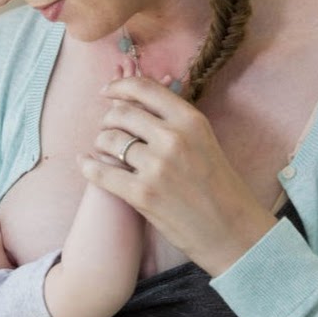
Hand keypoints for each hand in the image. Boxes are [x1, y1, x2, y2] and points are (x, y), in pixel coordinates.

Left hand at [83, 75, 275, 275]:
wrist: (232, 230)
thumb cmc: (218, 186)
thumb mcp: (204, 140)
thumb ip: (174, 120)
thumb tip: (139, 100)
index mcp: (191, 120)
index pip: (144, 89)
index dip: (119, 86)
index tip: (107, 92)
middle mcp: (173, 138)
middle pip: (121, 113)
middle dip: (108, 119)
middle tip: (107, 128)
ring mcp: (157, 167)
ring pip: (109, 140)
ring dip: (101, 143)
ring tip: (105, 150)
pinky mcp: (142, 194)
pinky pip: (101, 172)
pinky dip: (88, 165)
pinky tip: (85, 162)